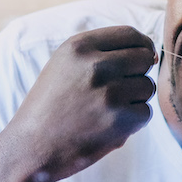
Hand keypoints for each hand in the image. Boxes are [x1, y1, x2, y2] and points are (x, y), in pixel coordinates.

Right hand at [9, 25, 156, 181]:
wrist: (31, 147)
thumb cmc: (50, 105)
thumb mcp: (64, 64)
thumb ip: (101, 52)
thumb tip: (150, 52)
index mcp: (79, 47)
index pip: (130, 34)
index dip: (142, 45)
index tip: (141, 58)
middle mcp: (95, 66)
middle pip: (143, 58)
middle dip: (137, 73)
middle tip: (118, 90)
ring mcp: (109, 94)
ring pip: (147, 87)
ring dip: (135, 99)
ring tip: (106, 110)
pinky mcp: (119, 121)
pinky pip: (146, 113)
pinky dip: (133, 122)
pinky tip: (109, 126)